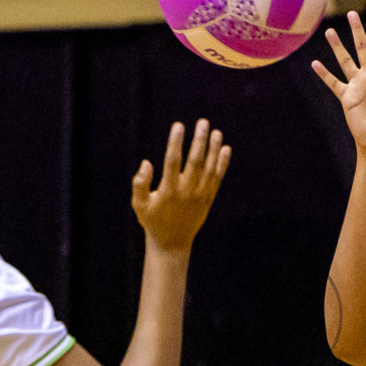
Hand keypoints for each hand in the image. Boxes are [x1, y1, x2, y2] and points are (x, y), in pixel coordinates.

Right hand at [131, 118, 230, 252]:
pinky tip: (226, 149)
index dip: (176, 142)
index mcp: (168, 191)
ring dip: (214, 149)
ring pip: (210, 169)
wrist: (172, 243)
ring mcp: (199, 196)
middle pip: (195, 162)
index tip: (178, 125)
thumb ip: (140, 183)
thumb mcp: (139, 204)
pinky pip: (217, 179)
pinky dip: (222, 164)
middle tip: (203, 122)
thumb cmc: (152, 220)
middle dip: (200, 141)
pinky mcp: (208, 200)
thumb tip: (146, 163)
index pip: (172, 161)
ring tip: (216, 131)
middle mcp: (186, 192)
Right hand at [312, 13, 365, 155]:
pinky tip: (315, 63)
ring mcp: (358, 86)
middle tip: (352, 14)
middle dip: (357, 31)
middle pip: (363, 48)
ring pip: (346, 61)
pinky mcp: (347, 97)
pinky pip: (334, 83)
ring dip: (338, 47)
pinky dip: (324, 75)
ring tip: (329, 32)